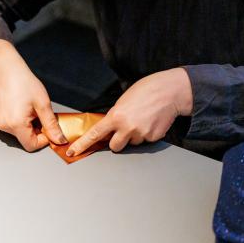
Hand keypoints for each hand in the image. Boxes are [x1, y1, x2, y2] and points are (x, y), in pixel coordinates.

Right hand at [0, 39, 66, 151]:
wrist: (6, 71)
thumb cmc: (23, 82)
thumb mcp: (43, 103)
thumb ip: (51, 125)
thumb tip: (59, 139)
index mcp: (16, 123)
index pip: (31, 146)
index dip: (43, 139)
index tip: (47, 128)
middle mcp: (4, 125)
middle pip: (25, 139)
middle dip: (35, 130)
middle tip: (37, 114)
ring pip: (18, 134)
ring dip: (26, 126)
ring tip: (27, 110)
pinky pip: (10, 127)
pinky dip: (17, 122)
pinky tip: (19, 109)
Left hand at [67, 68, 191, 156]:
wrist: (170, 91)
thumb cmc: (147, 90)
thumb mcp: (123, 100)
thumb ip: (115, 116)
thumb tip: (110, 128)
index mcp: (116, 116)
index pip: (95, 134)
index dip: (82, 145)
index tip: (73, 151)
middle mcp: (127, 127)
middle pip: (115, 146)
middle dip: (117, 140)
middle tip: (125, 129)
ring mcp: (141, 134)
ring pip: (132, 143)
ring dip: (134, 135)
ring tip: (143, 119)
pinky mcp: (153, 138)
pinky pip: (145, 140)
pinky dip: (147, 133)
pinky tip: (151, 121)